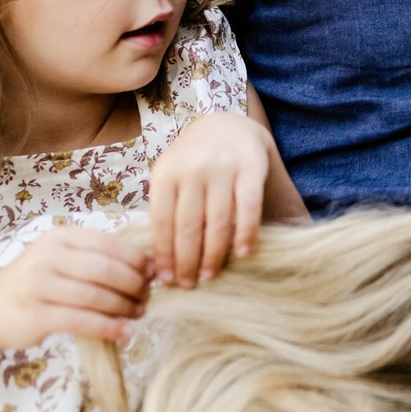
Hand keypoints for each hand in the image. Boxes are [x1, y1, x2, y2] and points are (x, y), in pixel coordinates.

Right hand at [0, 221, 149, 350]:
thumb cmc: (35, 284)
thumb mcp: (60, 260)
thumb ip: (95, 258)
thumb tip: (148, 267)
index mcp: (58, 237)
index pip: (108, 244)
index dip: (136, 259)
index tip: (154, 273)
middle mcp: (46, 257)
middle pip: (105, 269)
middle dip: (134, 284)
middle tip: (147, 297)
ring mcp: (37, 286)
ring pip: (95, 296)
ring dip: (124, 307)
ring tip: (138, 314)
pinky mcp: (35, 315)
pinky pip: (82, 321)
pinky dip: (108, 327)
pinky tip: (124, 333)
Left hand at [149, 112, 273, 286]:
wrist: (227, 126)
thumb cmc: (193, 163)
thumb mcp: (170, 176)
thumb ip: (165, 208)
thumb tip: (158, 261)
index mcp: (166, 172)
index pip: (162, 222)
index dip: (164, 254)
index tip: (165, 279)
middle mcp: (193, 169)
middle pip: (188, 226)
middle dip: (187, 261)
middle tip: (189, 285)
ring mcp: (223, 168)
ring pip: (218, 221)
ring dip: (214, 254)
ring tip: (211, 276)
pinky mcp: (251, 169)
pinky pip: (249, 208)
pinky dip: (246, 233)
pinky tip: (242, 254)